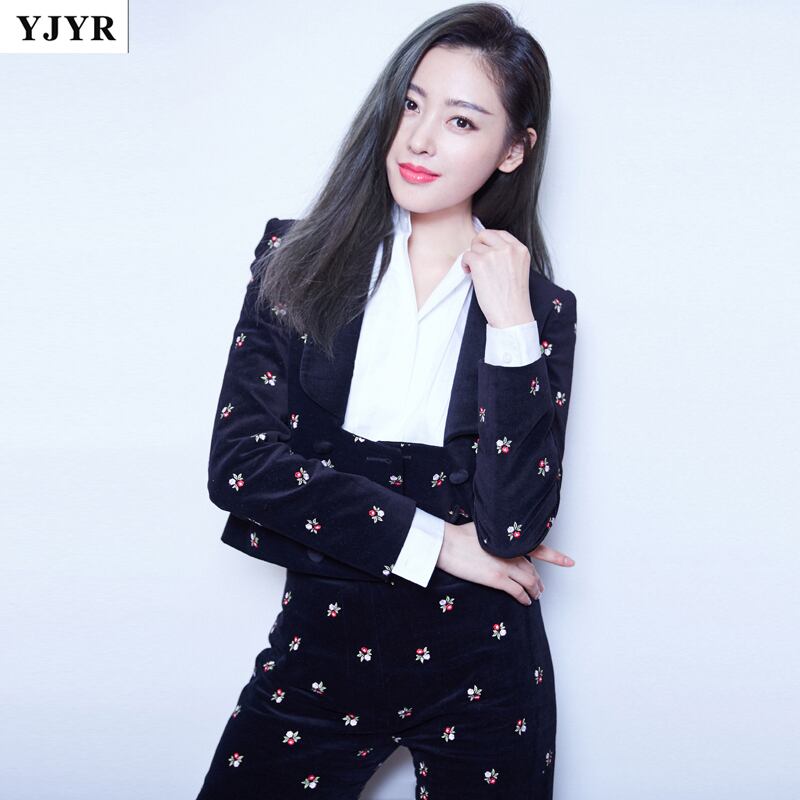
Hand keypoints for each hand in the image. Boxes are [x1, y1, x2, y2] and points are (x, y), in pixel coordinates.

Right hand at [436, 522, 574, 604]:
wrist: (446, 544)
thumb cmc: (457, 535)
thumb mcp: (481, 529)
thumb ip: (495, 536)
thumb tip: (497, 538)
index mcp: (508, 540)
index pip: (538, 548)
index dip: (555, 557)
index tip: (569, 562)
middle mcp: (510, 553)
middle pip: (533, 570)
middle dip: (538, 580)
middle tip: (540, 587)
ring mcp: (505, 566)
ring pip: (529, 581)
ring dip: (534, 590)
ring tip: (536, 596)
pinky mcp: (496, 579)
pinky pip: (517, 592)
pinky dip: (524, 598)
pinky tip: (526, 602)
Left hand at [461, 229, 534, 327]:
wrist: (512, 315)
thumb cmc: (514, 298)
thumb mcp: (518, 269)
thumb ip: (508, 256)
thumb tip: (488, 248)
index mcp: (520, 249)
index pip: (501, 234)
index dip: (489, 241)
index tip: (485, 251)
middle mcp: (508, 248)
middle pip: (485, 234)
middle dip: (478, 245)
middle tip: (476, 259)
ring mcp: (494, 254)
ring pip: (474, 246)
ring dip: (472, 258)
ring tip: (476, 273)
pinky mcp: (480, 262)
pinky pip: (466, 255)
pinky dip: (465, 265)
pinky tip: (470, 275)